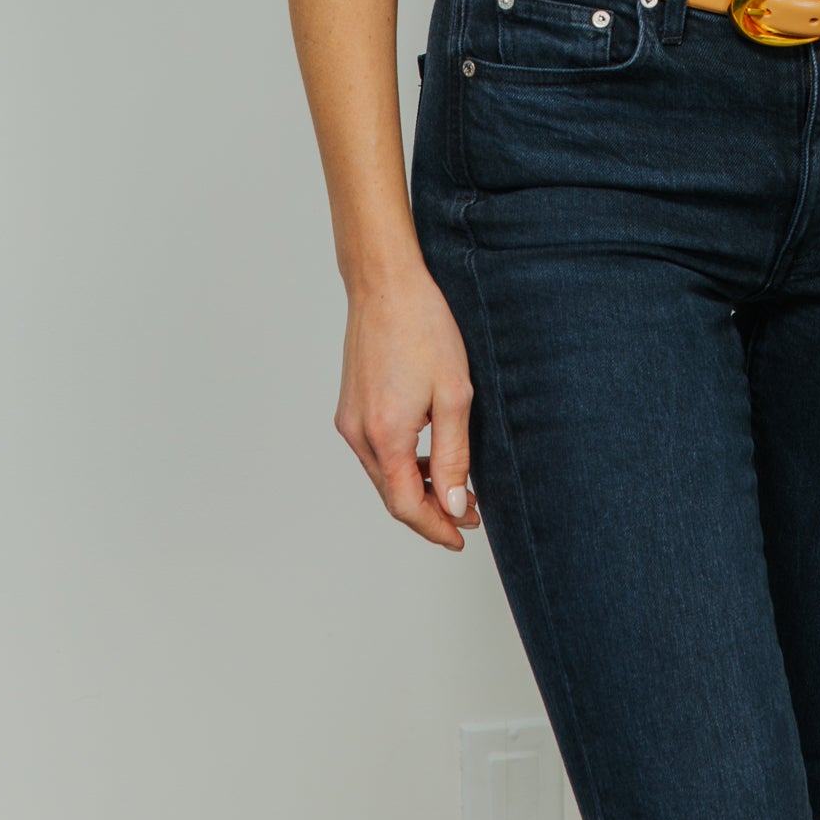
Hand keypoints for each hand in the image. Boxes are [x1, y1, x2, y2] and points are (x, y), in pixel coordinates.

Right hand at [333, 266, 480, 548]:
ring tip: (455, 487)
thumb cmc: (424, 327)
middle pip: (392, 495)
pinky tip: (430, 455)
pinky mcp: (351, 406)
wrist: (386, 282)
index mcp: (385, 435)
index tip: (462, 537)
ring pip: (384, 474)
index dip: (435, 528)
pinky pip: (376, 451)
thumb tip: (451, 505)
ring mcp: (350, 420)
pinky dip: (403, 463)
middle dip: (430, 511)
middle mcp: (358, 434)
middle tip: (469, 514)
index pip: (406, 506)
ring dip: (417, 488)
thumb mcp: (453, 394)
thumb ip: (453, 456)